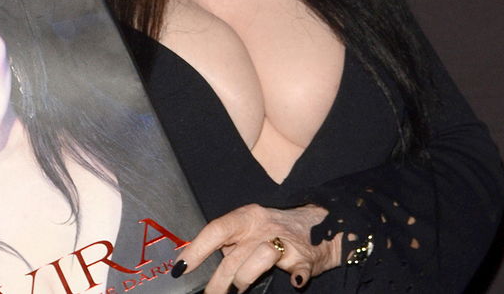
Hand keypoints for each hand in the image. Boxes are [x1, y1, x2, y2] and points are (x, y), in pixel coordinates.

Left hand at [173, 203, 341, 292]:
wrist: (322, 224)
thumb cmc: (277, 229)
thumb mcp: (250, 226)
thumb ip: (229, 241)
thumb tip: (196, 259)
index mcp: (247, 217)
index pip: (216, 229)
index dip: (197, 248)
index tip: (181, 267)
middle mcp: (263, 227)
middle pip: (233, 256)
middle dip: (218, 282)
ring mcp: (285, 242)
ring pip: (260, 259)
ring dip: (245, 279)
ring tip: (239, 290)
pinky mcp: (305, 258)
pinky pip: (298, 269)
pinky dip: (296, 277)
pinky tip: (294, 282)